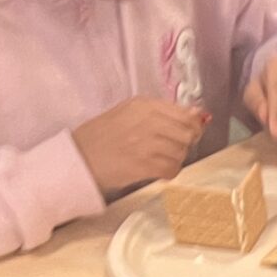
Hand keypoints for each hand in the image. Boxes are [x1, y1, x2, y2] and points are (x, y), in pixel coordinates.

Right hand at [73, 97, 208, 197]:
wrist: (78, 159)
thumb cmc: (101, 136)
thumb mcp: (127, 113)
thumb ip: (161, 112)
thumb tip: (198, 115)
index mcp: (143, 104)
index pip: (185, 113)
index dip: (193, 126)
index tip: (189, 133)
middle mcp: (147, 120)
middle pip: (188, 133)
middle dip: (185, 143)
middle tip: (171, 149)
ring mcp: (146, 142)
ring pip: (181, 152)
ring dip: (175, 159)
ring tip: (158, 160)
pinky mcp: (144, 164)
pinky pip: (172, 169)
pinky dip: (168, 172)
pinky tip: (157, 171)